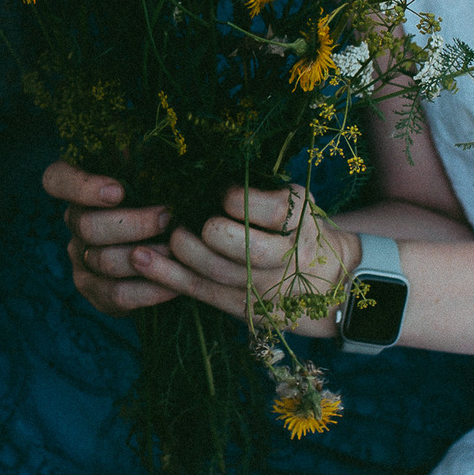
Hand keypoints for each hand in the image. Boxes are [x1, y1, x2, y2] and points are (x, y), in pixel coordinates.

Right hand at [44, 160, 177, 314]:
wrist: (175, 249)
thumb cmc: (164, 196)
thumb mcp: (154, 171)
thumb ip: (145, 155)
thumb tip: (145, 142)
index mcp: (79, 189)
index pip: (57, 180)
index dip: (81, 186)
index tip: (118, 190)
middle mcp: (74, 224)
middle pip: (86, 226)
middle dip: (131, 223)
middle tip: (167, 217)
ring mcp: (82, 261)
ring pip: (102, 261)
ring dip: (144, 256)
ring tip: (178, 249)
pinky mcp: (97, 293)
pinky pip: (117, 295)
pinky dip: (149, 290)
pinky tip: (175, 282)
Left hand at [137, 185, 360, 337]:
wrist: (329, 282)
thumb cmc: (298, 229)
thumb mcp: (298, 204)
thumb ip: (265, 192)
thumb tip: (210, 167)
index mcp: (304, 222)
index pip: (276, 210)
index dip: (242, 201)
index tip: (223, 193)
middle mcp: (289, 256)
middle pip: (250, 250)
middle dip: (215, 233)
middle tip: (196, 221)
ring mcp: (267, 287)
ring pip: (219, 273)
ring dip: (184, 253)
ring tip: (165, 236)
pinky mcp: (244, 307)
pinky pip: (202, 291)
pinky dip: (168, 275)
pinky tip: (143, 259)